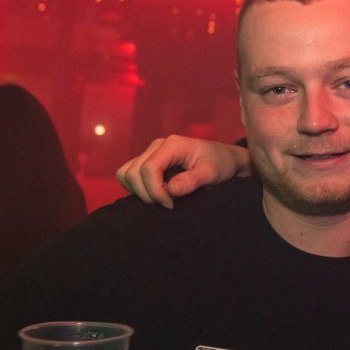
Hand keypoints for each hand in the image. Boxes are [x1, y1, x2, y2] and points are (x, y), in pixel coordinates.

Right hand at [115, 134, 251, 207]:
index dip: (155, 191)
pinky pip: (129, 175)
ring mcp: (150, 153)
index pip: (148, 168)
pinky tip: (156, 195)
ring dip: (138, 191)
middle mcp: (157, 146)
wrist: (224, 159)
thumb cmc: (220, 164)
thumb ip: (192, 181)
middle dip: (147, 193)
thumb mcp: (212, 173)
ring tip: (161, 199)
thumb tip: (171, 189)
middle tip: (168, 204)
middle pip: (132, 172)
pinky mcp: (148, 162)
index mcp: (172, 145)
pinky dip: (136, 188)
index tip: (171, 204)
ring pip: (126, 173)